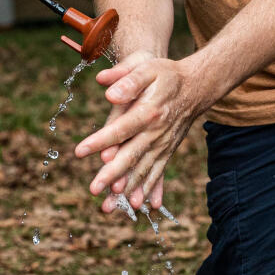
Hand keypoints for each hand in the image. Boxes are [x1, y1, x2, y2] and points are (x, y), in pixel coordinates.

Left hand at [74, 52, 209, 215]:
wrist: (195, 87)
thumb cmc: (166, 75)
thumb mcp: (147, 67)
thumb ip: (127, 79)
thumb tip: (109, 92)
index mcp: (149, 112)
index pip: (120, 129)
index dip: (100, 141)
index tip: (79, 151)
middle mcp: (157, 132)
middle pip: (131, 156)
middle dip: (112, 175)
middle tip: (93, 190)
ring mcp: (163, 144)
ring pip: (143, 170)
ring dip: (127, 189)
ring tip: (110, 207)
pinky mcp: (167, 151)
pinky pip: (157, 173)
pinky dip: (149, 189)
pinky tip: (140, 205)